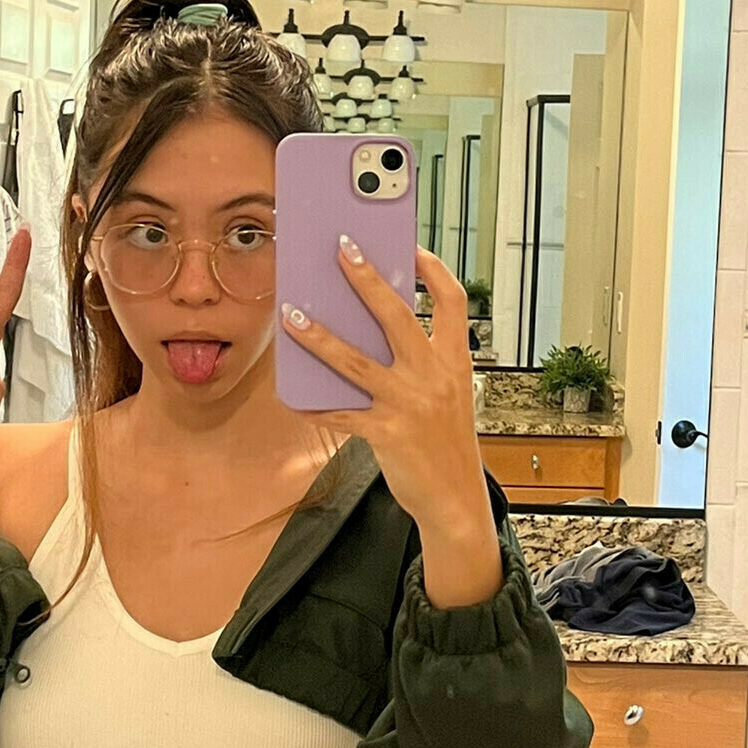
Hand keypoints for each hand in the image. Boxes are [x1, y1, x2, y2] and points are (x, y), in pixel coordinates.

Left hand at [281, 239, 485, 526]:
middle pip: (397, 316)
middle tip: (341, 248)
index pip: (452, 302)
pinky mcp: (386, 434)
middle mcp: (434, 377)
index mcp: (455, 363)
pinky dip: (313, 406)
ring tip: (291, 315)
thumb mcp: (447, 397)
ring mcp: (410, 405)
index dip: (433, 270)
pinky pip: (339, 415)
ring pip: (355, 361)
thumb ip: (418, 365)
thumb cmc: (445, 445)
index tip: (412, 247)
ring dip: (319, 336)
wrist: (456, 500)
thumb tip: (364, 334)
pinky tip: (291, 397)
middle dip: (366, 278)